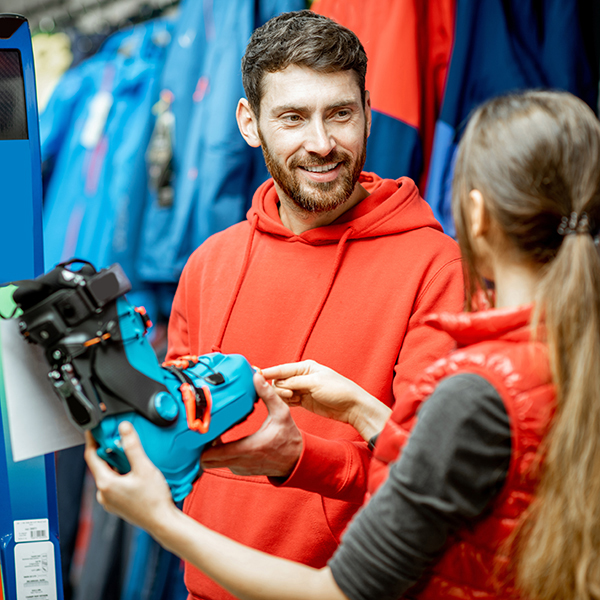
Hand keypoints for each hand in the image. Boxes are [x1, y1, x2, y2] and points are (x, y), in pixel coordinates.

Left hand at [84, 422, 176, 533]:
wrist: (162, 522)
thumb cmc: (154, 500)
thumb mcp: (144, 467)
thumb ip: (132, 446)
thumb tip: (123, 428)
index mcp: (105, 484)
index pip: (91, 457)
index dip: (92, 440)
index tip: (93, 429)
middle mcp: (103, 494)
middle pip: (100, 465)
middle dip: (106, 450)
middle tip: (116, 436)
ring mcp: (109, 501)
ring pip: (107, 475)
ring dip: (114, 462)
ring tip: (127, 452)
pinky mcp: (117, 504)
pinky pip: (113, 484)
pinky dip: (119, 473)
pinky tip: (132, 470)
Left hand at [200, 373, 302, 477]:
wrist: (297, 459)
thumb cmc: (288, 437)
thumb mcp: (281, 412)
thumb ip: (268, 394)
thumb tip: (257, 376)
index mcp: (247, 449)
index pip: (212, 455)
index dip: (203, 444)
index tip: (203, 429)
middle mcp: (240, 462)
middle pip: (207, 462)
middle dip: (202, 447)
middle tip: (206, 428)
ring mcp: (240, 468)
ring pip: (214, 464)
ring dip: (211, 450)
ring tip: (214, 431)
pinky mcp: (242, 470)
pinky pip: (223, 464)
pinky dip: (220, 455)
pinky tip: (223, 440)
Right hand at [261, 360, 390, 441]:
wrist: (352, 407)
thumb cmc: (338, 390)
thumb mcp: (315, 383)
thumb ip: (294, 382)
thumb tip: (276, 382)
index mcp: (305, 367)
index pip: (281, 369)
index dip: (268, 372)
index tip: (255, 375)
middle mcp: (302, 377)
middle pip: (279, 381)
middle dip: (278, 388)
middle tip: (289, 394)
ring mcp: (302, 389)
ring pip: (282, 392)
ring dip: (283, 396)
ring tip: (293, 398)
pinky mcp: (303, 401)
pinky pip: (288, 401)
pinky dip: (286, 402)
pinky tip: (289, 404)